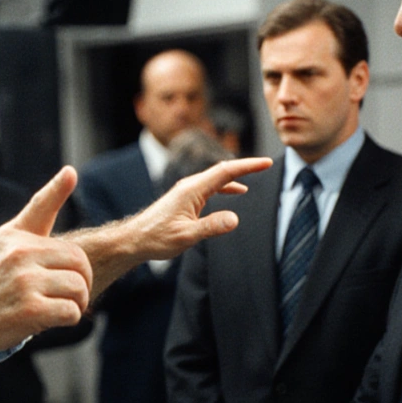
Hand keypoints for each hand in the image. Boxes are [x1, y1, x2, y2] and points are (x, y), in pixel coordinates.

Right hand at [0, 167, 92, 351]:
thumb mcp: (4, 243)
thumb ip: (37, 214)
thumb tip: (70, 172)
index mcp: (15, 238)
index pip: (43, 207)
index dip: (58, 188)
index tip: (69, 173)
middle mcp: (20, 254)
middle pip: (79, 261)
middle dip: (83, 280)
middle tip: (72, 293)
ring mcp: (25, 282)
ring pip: (78, 288)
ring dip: (76, 303)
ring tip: (59, 306)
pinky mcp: (30, 310)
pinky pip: (71, 312)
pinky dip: (68, 319)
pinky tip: (51, 320)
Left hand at [125, 157, 271, 261]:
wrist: (134, 240)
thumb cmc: (156, 238)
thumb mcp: (187, 236)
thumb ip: (211, 227)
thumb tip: (235, 219)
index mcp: (192, 190)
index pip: (226, 172)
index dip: (248, 166)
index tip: (267, 162)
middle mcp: (189, 186)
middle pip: (223, 171)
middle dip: (246, 167)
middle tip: (267, 164)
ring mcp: (186, 191)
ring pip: (216, 179)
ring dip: (236, 177)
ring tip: (255, 176)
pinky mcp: (184, 199)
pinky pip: (210, 188)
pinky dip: (226, 187)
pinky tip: (235, 193)